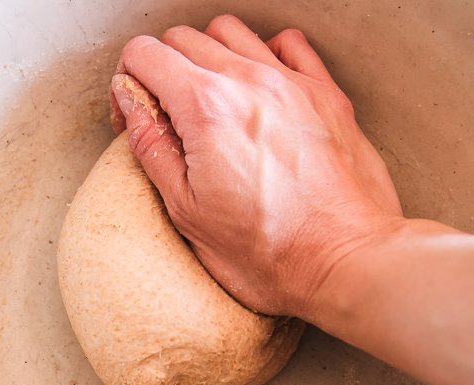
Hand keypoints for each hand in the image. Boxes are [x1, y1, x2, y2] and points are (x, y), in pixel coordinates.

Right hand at [110, 15, 402, 316]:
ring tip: (211, 102)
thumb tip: (130, 102)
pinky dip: (265, 53)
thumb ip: (152, 146)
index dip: (128, 83)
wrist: (345, 262)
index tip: (136, 115)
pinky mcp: (326, 94)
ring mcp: (292, 82)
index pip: (145, 53)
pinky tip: (259, 88)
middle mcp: (249, 81)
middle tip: (168, 116)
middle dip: (162, 70)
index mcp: (206, 108)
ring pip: (232, 32)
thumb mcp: (187, 210)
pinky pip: (288, 44)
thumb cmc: (270, 252)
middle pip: (183, 39)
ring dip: (209, 57)